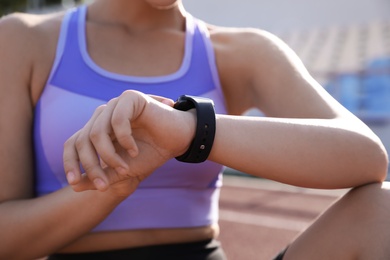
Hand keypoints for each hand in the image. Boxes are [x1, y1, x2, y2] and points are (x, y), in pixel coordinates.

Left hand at [63, 90, 195, 195]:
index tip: (74, 183)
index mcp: (97, 130)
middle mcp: (102, 116)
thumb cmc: (150, 154)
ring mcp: (114, 106)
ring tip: (125, 169)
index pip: (72, 144)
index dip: (70, 163)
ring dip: (109, 157)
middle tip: (103, 185)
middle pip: (82, 141)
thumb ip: (100, 177)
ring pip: (96, 133)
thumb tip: (75, 186)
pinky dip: (125, 140)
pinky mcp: (130, 98)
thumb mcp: (122, 170)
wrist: (177, 141)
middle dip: (91, 166)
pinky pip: (117, 121)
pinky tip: (135, 151)